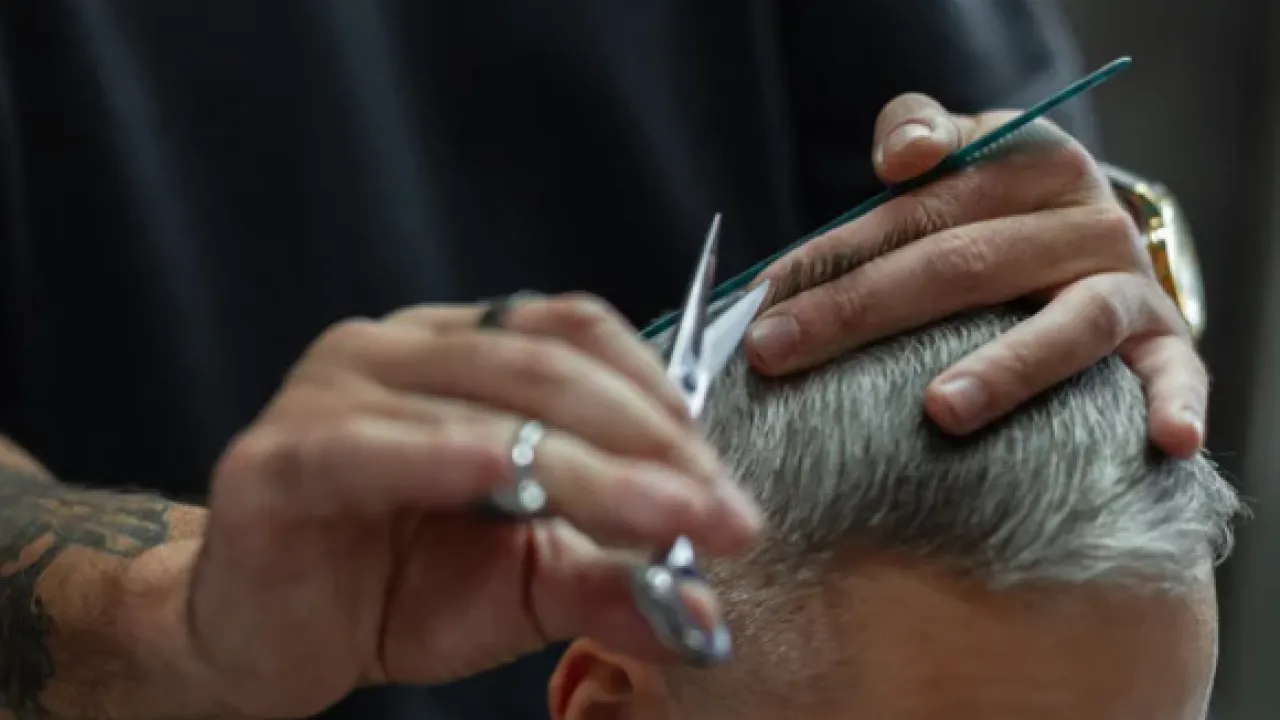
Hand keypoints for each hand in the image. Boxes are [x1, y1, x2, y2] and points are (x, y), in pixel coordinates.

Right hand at [184, 295, 760, 717]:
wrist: (265, 642)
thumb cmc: (392, 590)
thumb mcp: (523, 583)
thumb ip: (608, 581)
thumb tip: (707, 614)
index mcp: (457, 353)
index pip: (573, 336)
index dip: (658, 393)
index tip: (724, 480)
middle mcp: (395, 350)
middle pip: (545, 368)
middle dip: (648, 442)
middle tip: (720, 512)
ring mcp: (331, 392)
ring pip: (484, 408)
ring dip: (590, 467)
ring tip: (667, 521)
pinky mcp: (280, 459)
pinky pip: (379, 447)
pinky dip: (455, 459)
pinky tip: (518, 482)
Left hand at [744, 93, 1204, 457]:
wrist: (1094, 249)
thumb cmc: (998, 219)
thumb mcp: (962, 164)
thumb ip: (918, 138)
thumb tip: (898, 155)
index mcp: (1026, 166)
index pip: (914, 212)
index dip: (831, 255)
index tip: (761, 295)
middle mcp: (1082, 222)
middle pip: (963, 265)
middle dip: (860, 312)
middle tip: (780, 352)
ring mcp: (1128, 289)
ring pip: (1068, 324)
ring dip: (1006, 367)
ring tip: (940, 408)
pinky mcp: (1166, 348)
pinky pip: (1176, 377)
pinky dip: (1173, 405)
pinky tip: (1164, 441)